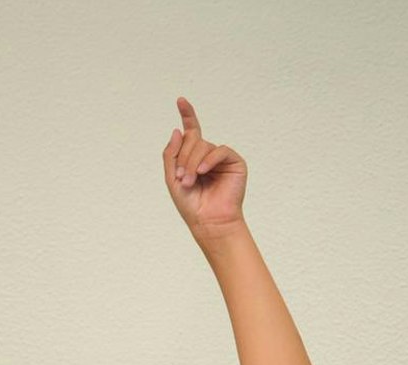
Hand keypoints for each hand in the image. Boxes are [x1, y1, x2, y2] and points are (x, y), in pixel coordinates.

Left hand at [163, 97, 246, 240]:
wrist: (208, 221)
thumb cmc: (191, 204)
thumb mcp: (172, 178)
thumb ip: (171, 154)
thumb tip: (178, 130)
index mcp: (194, 157)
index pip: (191, 132)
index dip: (187, 115)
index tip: (180, 100)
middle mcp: (208, 154)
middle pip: (192, 140)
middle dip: (183, 158)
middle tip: (181, 178)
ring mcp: (222, 157)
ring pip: (204, 145)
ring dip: (192, 162)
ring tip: (189, 181)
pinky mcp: (235, 162)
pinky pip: (220, 150)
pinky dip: (209, 159)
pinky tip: (203, 171)